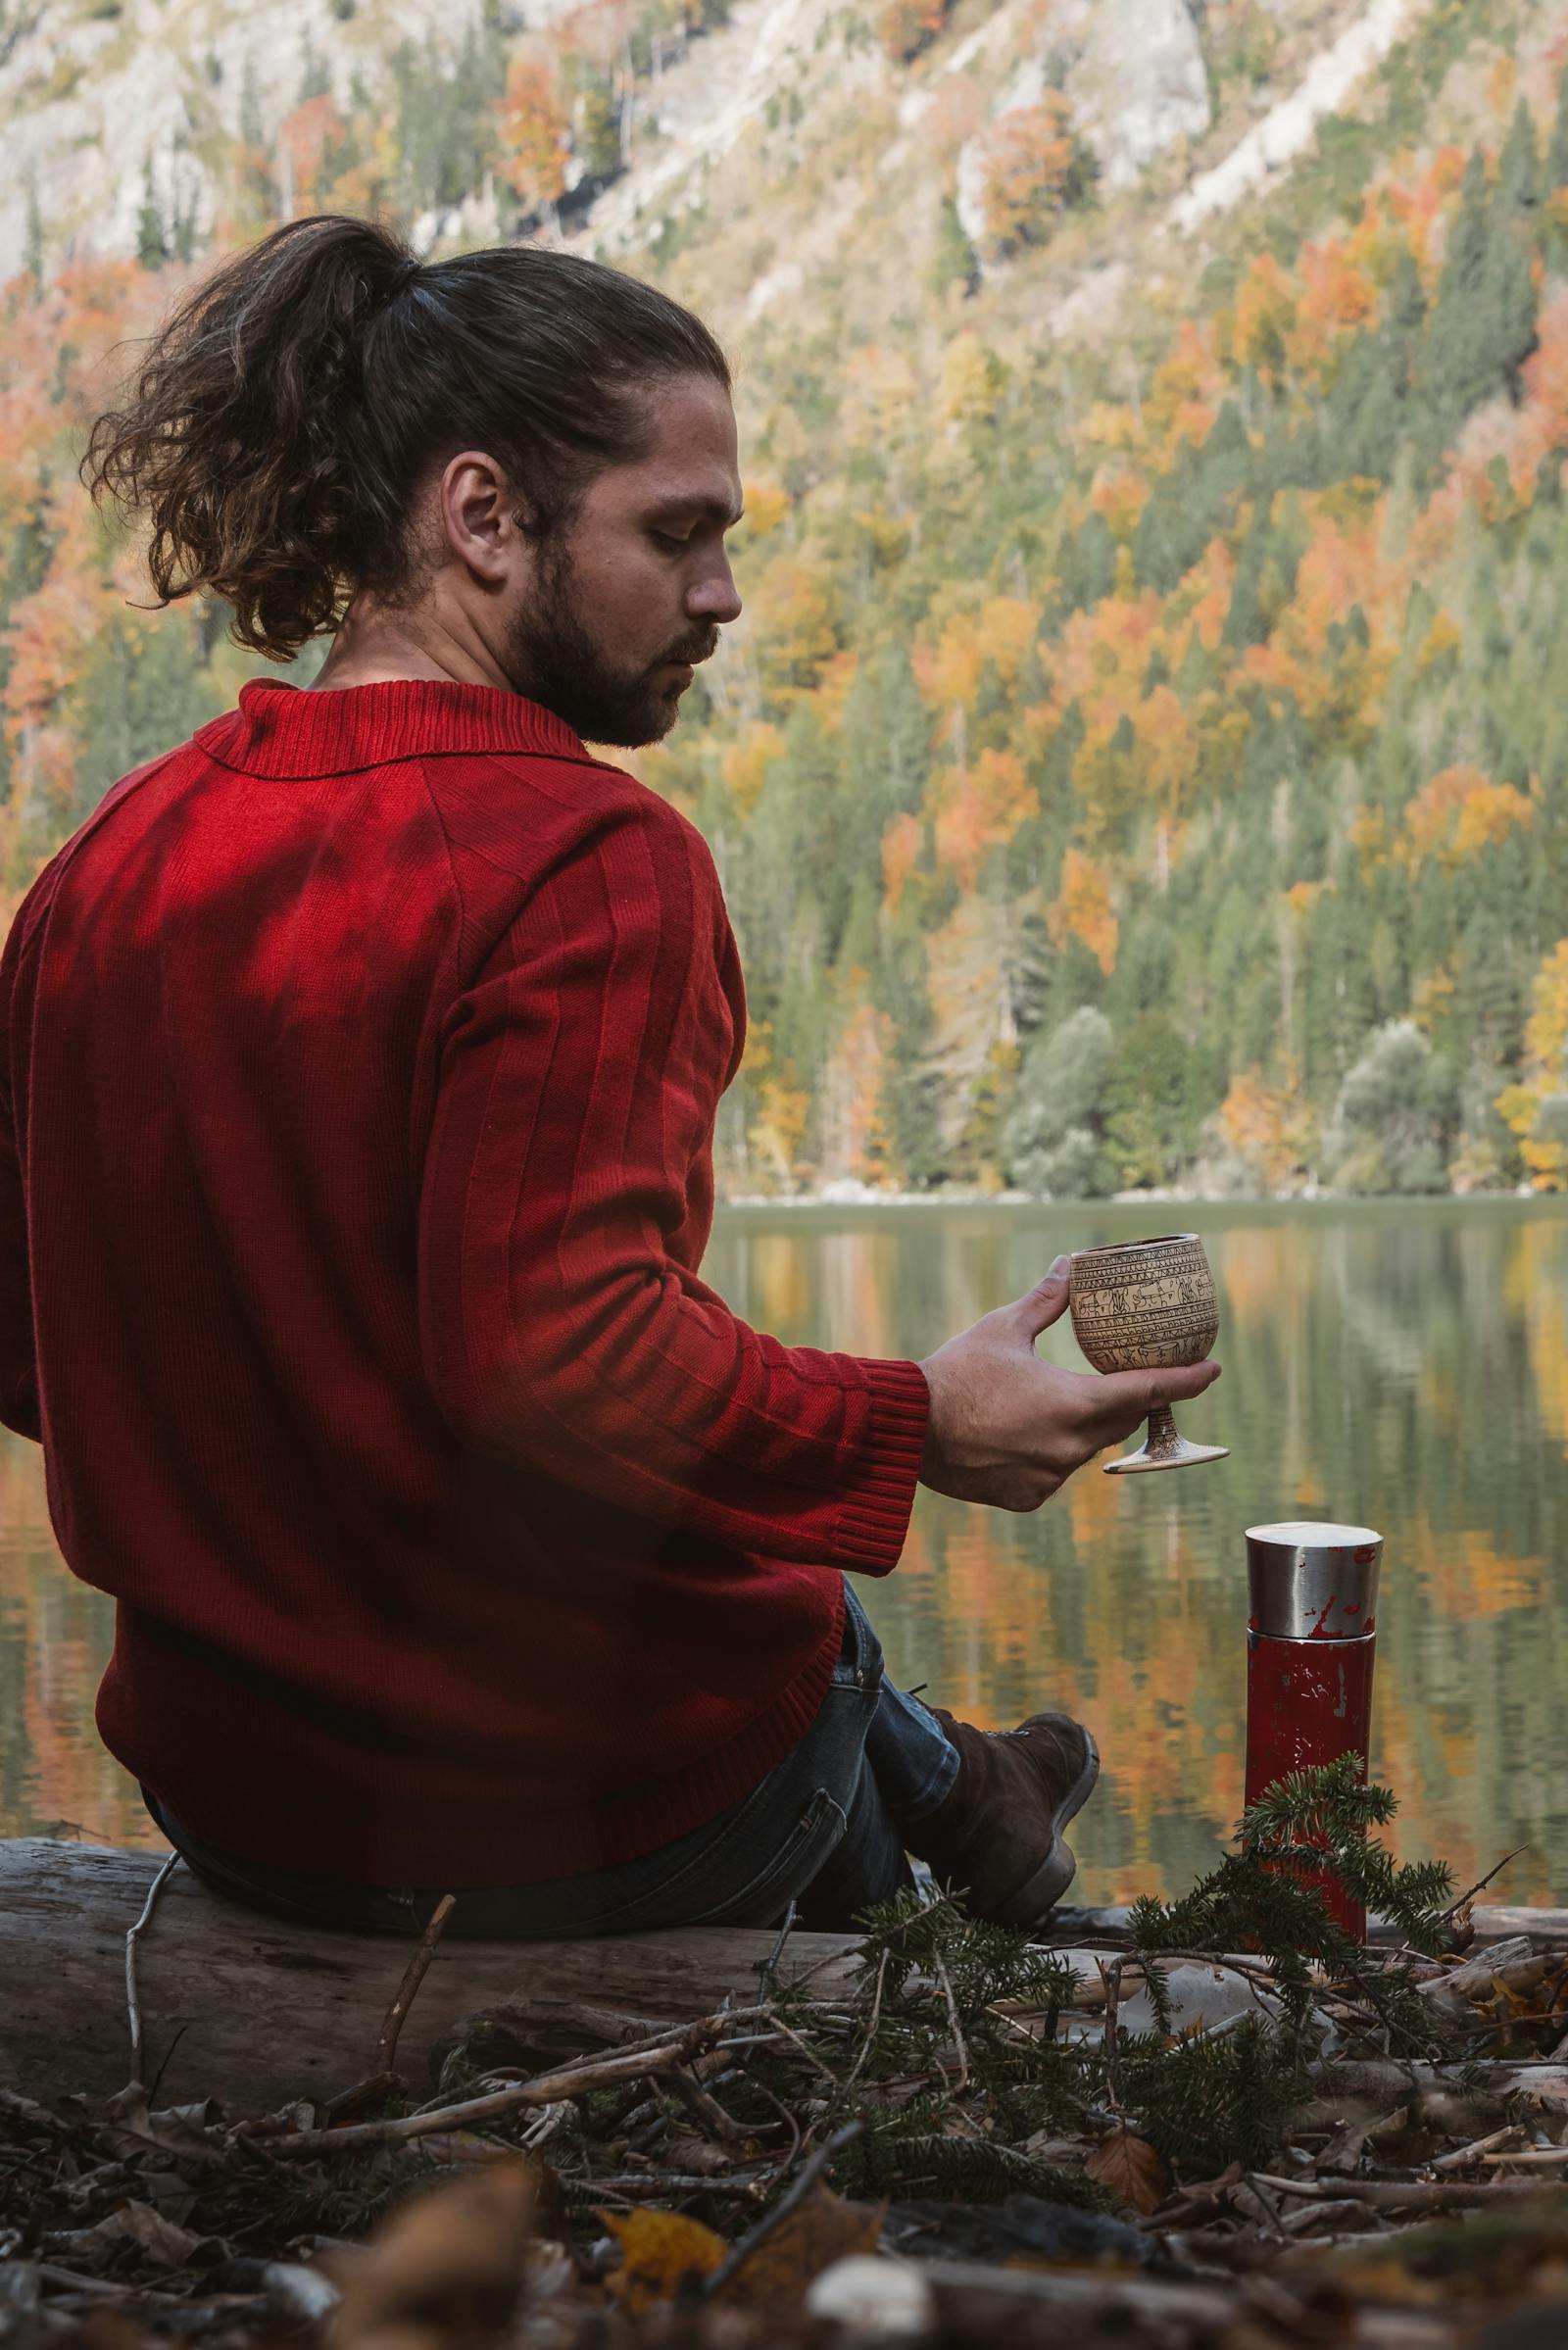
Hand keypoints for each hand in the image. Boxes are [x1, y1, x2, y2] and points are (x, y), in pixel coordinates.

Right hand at [917, 1253, 1221, 1511]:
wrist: (908, 1428)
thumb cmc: (957, 1373)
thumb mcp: (1004, 1327)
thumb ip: (1046, 1300)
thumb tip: (1069, 1264)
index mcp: (1075, 1403)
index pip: (1148, 1391)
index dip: (1185, 1381)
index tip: (1212, 1370)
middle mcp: (1071, 1446)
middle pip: (1120, 1421)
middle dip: (1129, 1400)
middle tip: (1131, 1378)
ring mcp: (1051, 1477)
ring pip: (1085, 1448)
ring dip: (1082, 1426)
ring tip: (1055, 1402)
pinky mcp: (1028, 1497)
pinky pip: (1054, 1473)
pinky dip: (1049, 1453)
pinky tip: (1021, 1435)